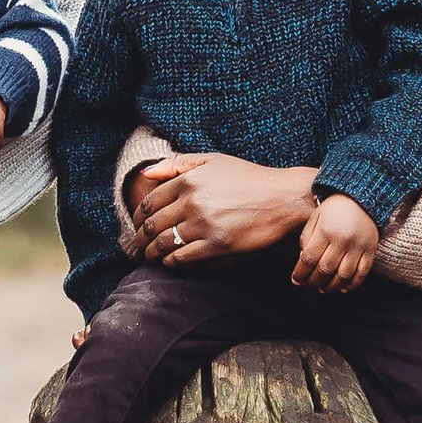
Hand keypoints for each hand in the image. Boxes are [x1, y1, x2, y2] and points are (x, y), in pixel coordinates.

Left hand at [131, 153, 319, 266]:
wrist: (283, 197)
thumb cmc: (249, 178)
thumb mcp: (214, 161)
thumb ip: (179, 164)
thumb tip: (147, 173)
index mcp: (189, 180)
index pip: (150, 201)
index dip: (138, 215)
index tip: (137, 223)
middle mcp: (193, 202)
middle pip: (153, 224)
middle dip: (140, 236)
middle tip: (138, 244)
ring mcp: (205, 224)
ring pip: (164, 242)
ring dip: (151, 252)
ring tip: (149, 255)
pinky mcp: (217, 245)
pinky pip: (183, 257)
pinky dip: (170, 261)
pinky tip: (169, 262)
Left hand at [289, 190, 380, 292]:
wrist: (362, 196)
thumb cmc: (334, 208)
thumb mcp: (315, 217)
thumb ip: (307, 238)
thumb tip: (303, 261)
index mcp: (326, 230)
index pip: (309, 258)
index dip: (300, 273)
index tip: (295, 280)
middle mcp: (343, 239)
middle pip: (325, 269)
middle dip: (313, 281)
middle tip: (308, 285)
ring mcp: (358, 246)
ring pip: (343, 275)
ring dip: (331, 286)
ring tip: (323, 288)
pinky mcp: (371, 250)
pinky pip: (362, 273)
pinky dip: (352, 284)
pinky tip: (342, 288)